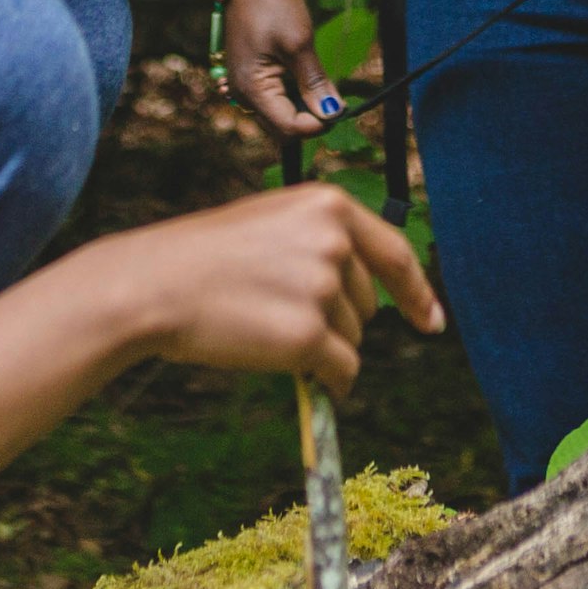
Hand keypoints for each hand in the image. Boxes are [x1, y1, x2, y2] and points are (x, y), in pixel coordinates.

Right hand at [87, 184, 442, 391]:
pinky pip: (342, 371)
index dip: (417, 292)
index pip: (395, 253)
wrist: (156, 284)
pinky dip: (330, 383)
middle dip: (336, 320)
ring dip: (322, 347)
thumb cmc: (205, 257)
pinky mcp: (308, 336)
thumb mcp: (272, 224)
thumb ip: (322, 244)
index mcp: (329, 206)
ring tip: (265, 329)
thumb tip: (365, 296)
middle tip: (276, 313)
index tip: (431, 321)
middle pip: (367, 304)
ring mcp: (323, 289)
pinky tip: (300, 376)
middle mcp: (335, 242)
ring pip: (352, 339)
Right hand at [220, 0, 341, 141]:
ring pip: (277, 116)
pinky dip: (292, 97)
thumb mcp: (299, 43)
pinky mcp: (248, 76)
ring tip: (322, 86)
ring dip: (302, 109)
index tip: (341, 107)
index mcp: (251, 89)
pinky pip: (272, 100)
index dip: (317, 124)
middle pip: (281, 128)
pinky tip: (305, 78)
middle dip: (309, 119)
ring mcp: (242, 86)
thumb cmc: (273, 5)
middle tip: (334, 98)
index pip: (288, 128)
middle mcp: (241, 94)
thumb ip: (314, 82)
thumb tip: (332, 113)